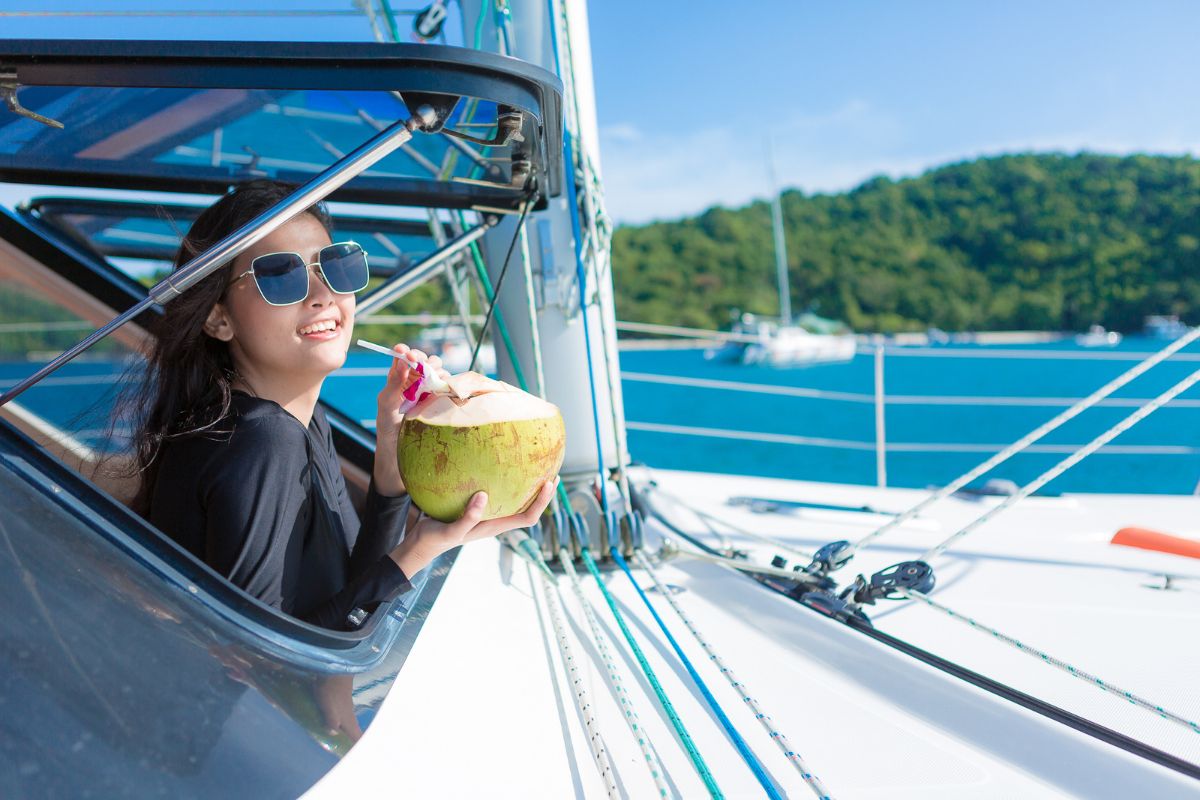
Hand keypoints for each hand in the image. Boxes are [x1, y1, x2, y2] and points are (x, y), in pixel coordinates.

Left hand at [373, 343, 451, 495]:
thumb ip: (393, 382)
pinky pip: (450, 387)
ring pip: (439, 372)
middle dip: (425, 360)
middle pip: (425, 361)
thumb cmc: (388, 430)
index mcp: (398, 380)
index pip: (404, 357)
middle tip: (423, 367)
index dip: (406, 351)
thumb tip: (402, 359)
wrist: (400, 456)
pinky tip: (447, 391)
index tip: (406, 352)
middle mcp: (415, 383)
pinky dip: (451, 384)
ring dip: (438, 372)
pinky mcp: (442, 402)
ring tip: (434, 383)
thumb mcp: (386, 405)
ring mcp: (430, 392)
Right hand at [389, 479, 557, 575]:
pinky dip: (503, 482)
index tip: (549, 483)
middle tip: (552, 471)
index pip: (527, 517)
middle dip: (542, 493)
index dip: (541, 502)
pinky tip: (495, 466)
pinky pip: (496, 494)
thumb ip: (468, 517)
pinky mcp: (474, 508)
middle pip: (527, 509)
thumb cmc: (435, 540)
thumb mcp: (451, 531)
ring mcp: (486, 515)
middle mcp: (494, 521)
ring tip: (533, 466)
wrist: (419, 544)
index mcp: (494, 527)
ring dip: (527, 487)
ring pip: (514, 501)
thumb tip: (483, 495)